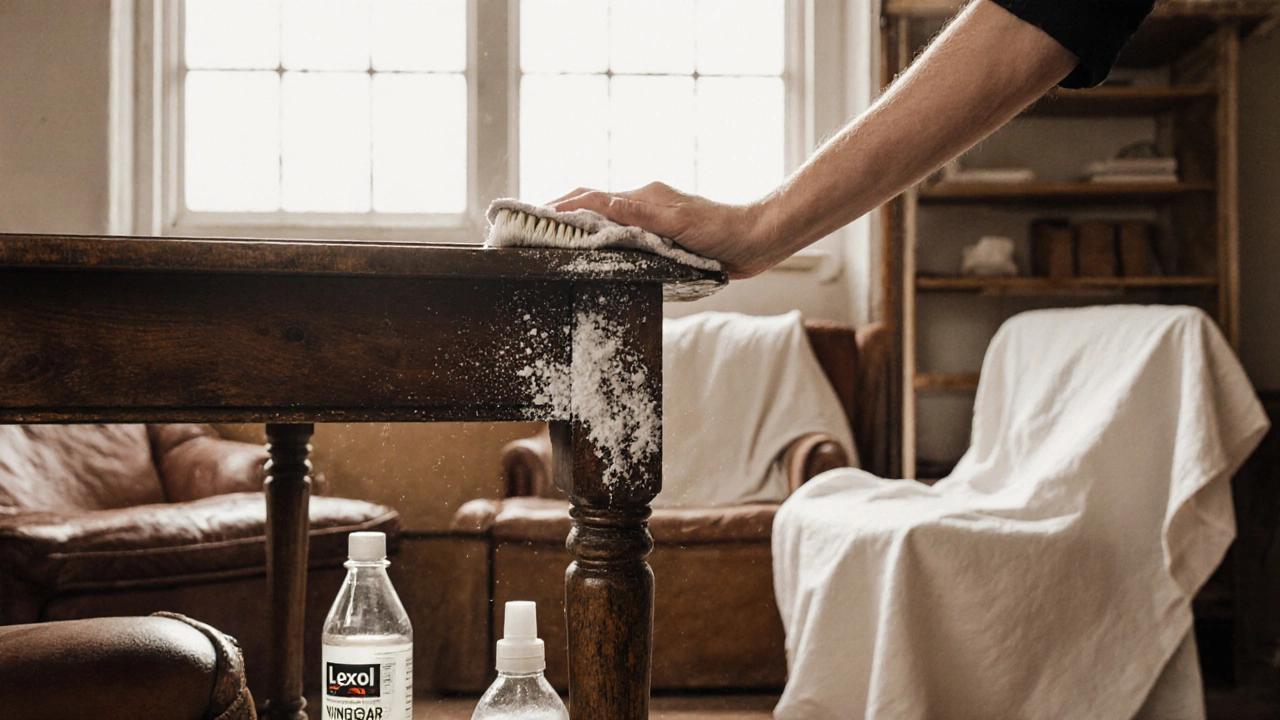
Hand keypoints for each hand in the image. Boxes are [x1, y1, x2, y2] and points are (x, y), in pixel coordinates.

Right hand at [551, 182, 777, 278]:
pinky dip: (599, 240)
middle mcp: (643, 206)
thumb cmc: (721, 230)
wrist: (756, 241)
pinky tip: (591, 253)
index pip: (591, 197)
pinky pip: (621, 237)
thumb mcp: (677, 221)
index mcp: (643, 197)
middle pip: (592, 204)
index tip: (531, 213)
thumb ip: (638, 213)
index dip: (560, 205)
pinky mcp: (660, 238)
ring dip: (577, 226)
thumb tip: (599, 202)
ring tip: (550, 240)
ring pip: (604, 220)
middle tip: (530, 226)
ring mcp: (650, 222)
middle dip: (560, 211)